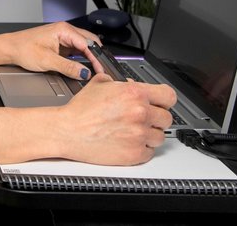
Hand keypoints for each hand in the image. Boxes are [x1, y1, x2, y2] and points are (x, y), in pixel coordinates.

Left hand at [0, 22, 101, 81]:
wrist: (9, 49)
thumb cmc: (23, 49)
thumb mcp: (47, 61)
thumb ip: (68, 67)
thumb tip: (84, 73)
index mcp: (63, 30)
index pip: (87, 44)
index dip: (96, 58)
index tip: (101, 69)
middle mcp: (64, 31)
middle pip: (88, 42)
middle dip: (96, 56)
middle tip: (101, 70)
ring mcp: (62, 37)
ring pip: (83, 46)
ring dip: (89, 57)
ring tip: (95, 70)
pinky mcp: (59, 44)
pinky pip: (75, 50)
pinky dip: (81, 58)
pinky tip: (83, 66)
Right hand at [54, 75, 176, 164]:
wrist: (68, 131)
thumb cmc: (80, 110)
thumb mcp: (98, 83)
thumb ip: (118, 82)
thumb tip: (128, 84)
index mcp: (134, 93)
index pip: (169, 95)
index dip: (164, 99)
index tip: (159, 103)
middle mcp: (140, 113)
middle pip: (167, 117)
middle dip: (155, 117)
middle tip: (141, 118)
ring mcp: (139, 135)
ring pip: (160, 136)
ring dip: (150, 134)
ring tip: (133, 131)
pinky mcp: (135, 153)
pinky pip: (150, 152)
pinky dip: (141, 148)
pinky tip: (128, 141)